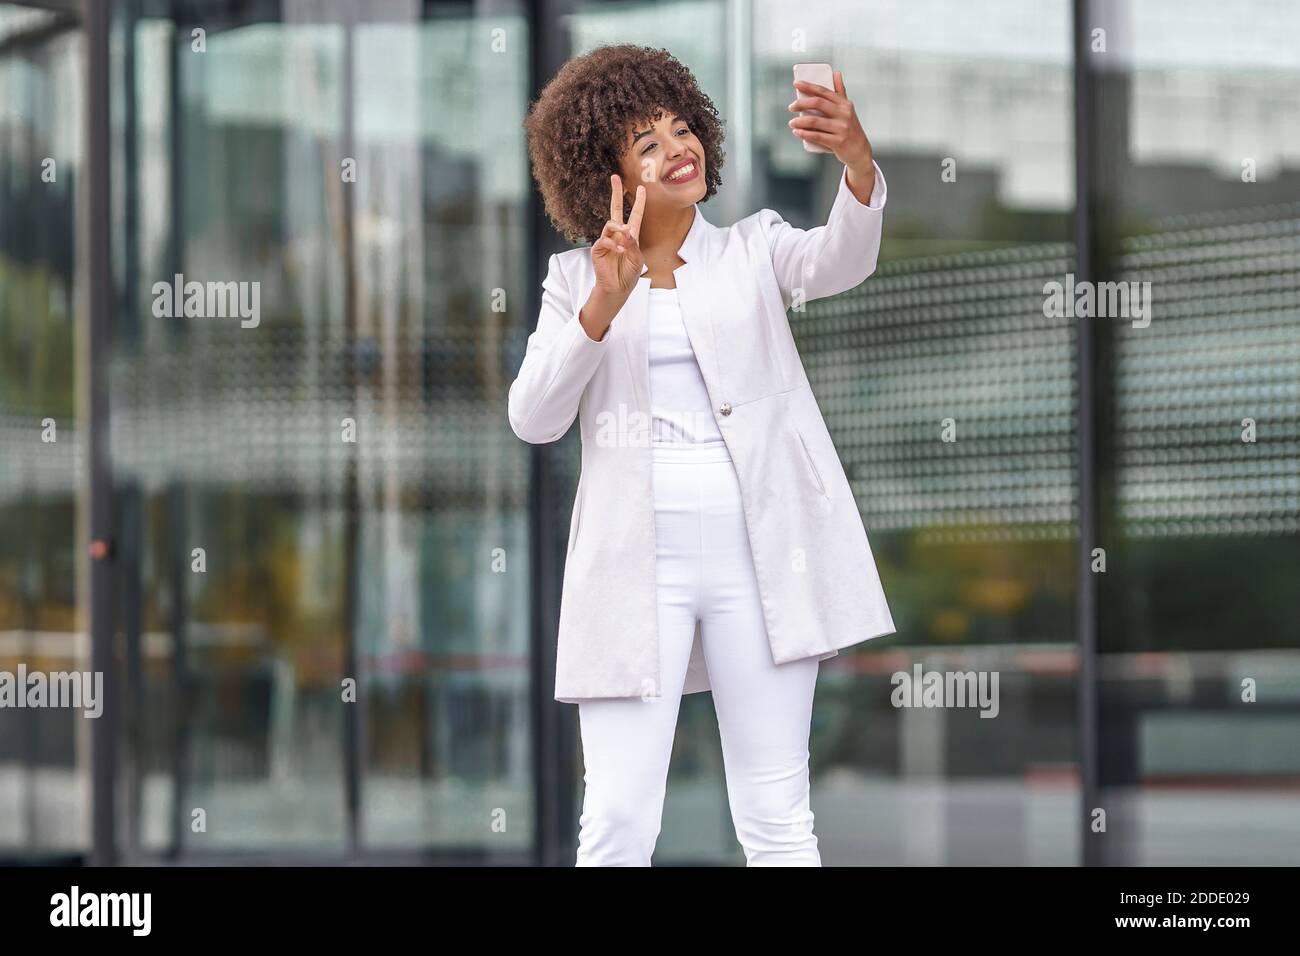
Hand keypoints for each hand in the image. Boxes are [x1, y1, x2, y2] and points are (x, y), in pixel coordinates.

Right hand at [591, 174, 645, 297]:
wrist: (618, 288)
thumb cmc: (629, 274)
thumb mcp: (637, 259)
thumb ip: (633, 244)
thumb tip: (626, 230)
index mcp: (631, 235)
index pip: (635, 214)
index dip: (638, 202)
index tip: (642, 188)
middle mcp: (618, 234)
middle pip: (615, 209)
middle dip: (616, 193)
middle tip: (615, 177)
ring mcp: (607, 240)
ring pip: (610, 223)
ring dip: (618, 228)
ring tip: (625, 236)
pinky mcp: (598, 248)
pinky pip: (603, 239)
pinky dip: (612, 243)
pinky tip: (618, 250)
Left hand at [787, 70, 872, 169]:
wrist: (860, 151)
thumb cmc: (850, 129)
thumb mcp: (847, 110)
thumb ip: (840, 92)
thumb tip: (836, 73)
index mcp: (845, 104)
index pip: (824, 91)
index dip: (809, 86)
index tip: (796, 83)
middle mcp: (844, 114)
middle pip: (818, 103)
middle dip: (801, 103)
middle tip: (791, 107)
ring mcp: (842, 128)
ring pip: (815, 121)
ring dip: (799, 121)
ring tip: (791, 123)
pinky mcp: (838, 142)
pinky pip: (817, 136)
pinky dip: (804, 134)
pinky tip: (796, 132)